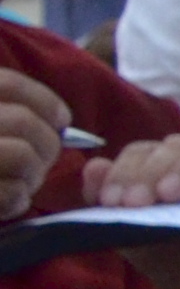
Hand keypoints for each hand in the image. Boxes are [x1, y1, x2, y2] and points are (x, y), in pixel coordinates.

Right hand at [0, 68, 65, 216]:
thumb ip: (9, 119)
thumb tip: (59, 122)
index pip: (8, 85)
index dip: (44, 102)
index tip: (62, 119)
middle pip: (23, 122)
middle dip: (46, 144)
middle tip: (42, 162)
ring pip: (22, 155)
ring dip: (34, 174)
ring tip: (23, 183)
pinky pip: (11, 193)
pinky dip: (18, 200)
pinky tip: (9, 202)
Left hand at [79, 136, 179, 288]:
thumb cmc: (173, 261)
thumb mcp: (133, 235)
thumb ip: (110, 206)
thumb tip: (93, 168)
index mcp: (169, 167)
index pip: (145, 150)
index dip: (125, 169)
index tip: (111, 201)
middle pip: (177, 145)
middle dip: (152, 171)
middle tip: (137, 203)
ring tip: (171, 195)